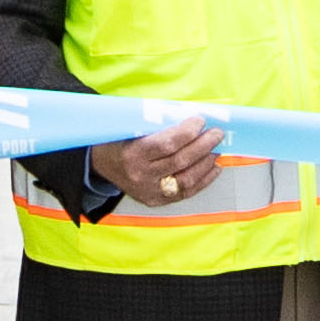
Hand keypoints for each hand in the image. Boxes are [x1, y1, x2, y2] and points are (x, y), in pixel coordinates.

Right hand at [100, 116, 227, 206]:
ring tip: (217, 149)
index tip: (201, 120)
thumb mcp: (131, 128)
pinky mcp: (156, 201)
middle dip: (203, 145)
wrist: (102, 165)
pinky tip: (214, 167)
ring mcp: (149, 191)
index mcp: (133, 154)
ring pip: (186, 180)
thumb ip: (158, 125)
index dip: (187, 132)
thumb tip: (192, 119)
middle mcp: (141, 176)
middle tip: (217, 133)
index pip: (166, 144)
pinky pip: (185, 193)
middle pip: (180, 162)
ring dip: (206, 163)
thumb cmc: (120, 140)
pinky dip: (204, 180)